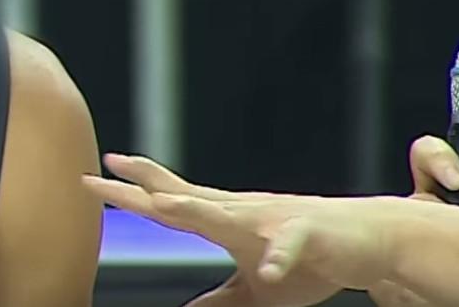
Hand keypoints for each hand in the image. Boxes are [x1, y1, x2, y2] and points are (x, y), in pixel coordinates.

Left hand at [84, 154, 398, 306]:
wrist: (367, 243)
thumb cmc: (311, 261)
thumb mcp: (255, 289)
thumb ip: (221, 297)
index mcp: (225, 224)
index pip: (169, 206)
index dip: (131, 194)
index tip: (91, 179)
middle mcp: (240, 213)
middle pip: (185, 197)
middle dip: (147, 184)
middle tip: (109, 166)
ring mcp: (271, 220)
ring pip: (228, 212)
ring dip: (197, 208)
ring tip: (164, 203)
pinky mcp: (307, 235)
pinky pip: (291, 246)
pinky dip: (280, 257)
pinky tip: (271, 269)